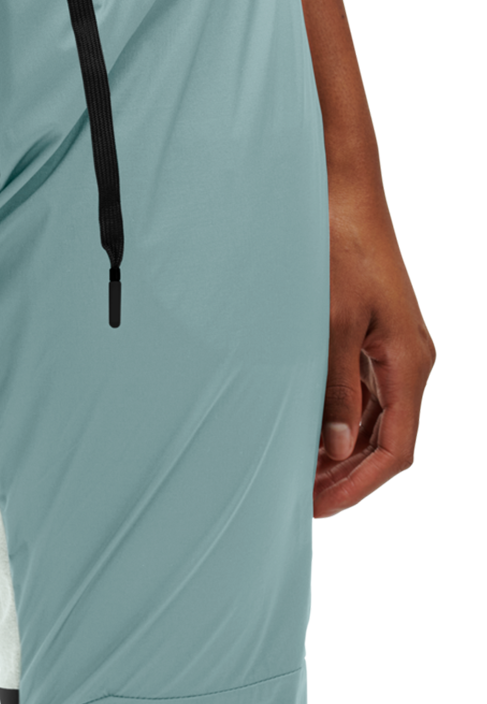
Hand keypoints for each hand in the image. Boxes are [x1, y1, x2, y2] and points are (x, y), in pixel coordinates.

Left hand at [313, 182, 435, 520]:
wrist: (341, 198)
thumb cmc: (339, 253)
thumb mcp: (332, 324)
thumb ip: (335, 386)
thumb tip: (338, 447)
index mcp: (408, 363)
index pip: (394, 448)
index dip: (358, 483)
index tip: (318, 505)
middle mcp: (405, 360)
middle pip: (382, 437)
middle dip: (343, 472)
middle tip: (298, 496)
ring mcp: (387, 346)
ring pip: (369, 415)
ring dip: (336, 445)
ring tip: (294, 468)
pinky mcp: (368, 331)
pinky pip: (358, 387)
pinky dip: (333, 412)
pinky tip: (302, 423)